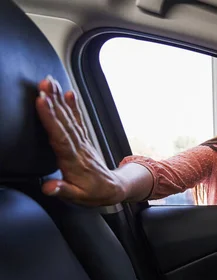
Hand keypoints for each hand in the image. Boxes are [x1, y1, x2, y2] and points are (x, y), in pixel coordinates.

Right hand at [36, 76, 125, 205]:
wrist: (112, 190)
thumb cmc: (93, 194)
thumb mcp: (78, 197)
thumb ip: (63, 190)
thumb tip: (49, 187)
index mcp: (73, 162)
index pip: (60, 137)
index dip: (50, 119)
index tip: (42, 102)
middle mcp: (78, 148)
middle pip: (64, 122)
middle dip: (54, 102)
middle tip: (45, 83)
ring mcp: (82, 142)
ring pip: (69, 118)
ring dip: (60, 100)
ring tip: (51, 82)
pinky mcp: (83, 140)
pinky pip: (78, 121)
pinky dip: (73, 107)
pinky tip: (69, 93)